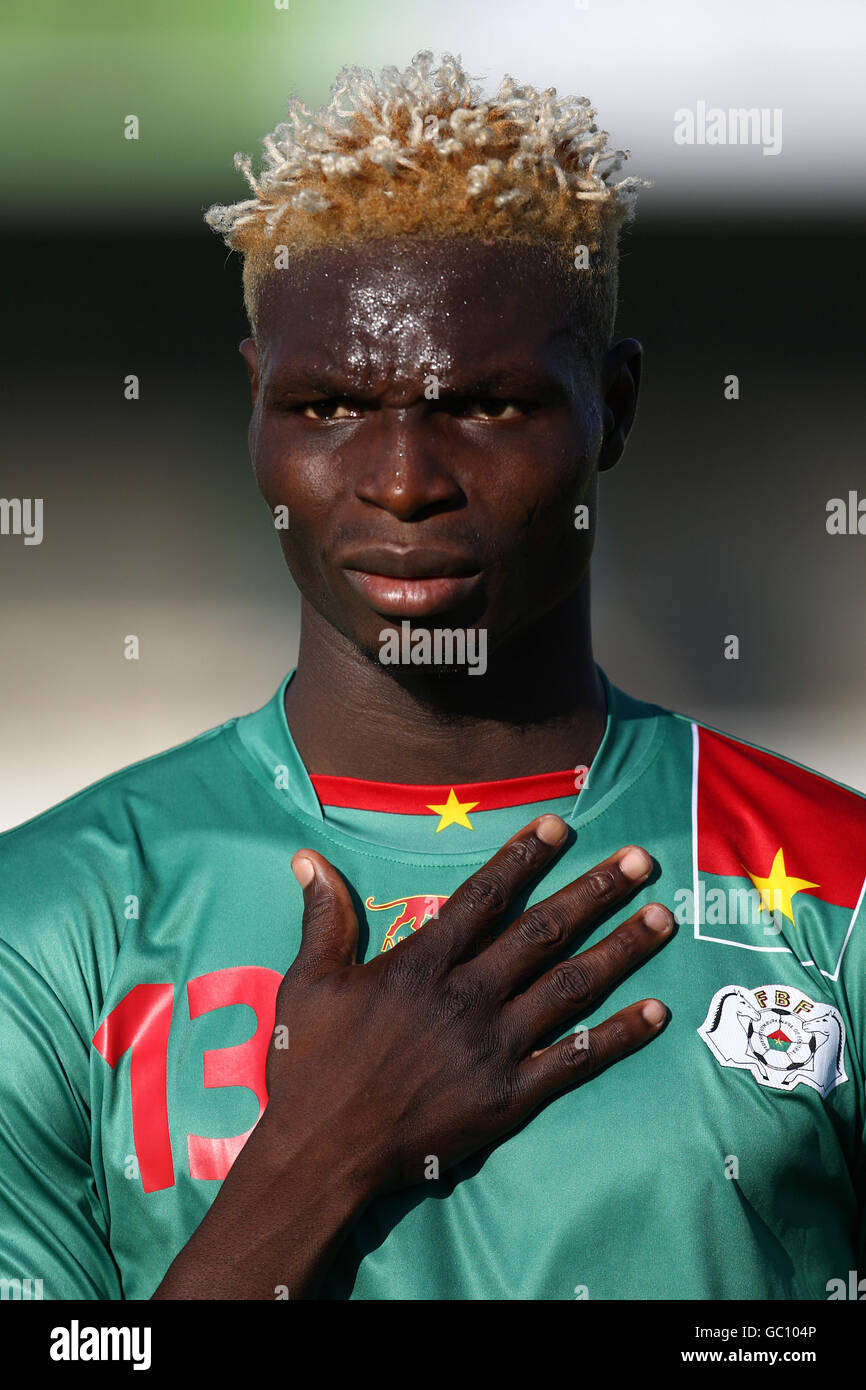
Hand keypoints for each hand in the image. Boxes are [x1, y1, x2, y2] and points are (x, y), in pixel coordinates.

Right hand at [263, 814, 671, 1196]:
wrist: (321, 1152)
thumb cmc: (309, 1065)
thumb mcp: (308, 982)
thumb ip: (323, 919)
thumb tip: (307, 859)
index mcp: (422, 963)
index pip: (485, 896)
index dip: (524, 857)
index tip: (559, 826)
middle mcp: (468, 995)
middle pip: (544, 931)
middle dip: (596, 890)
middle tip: (642, 860)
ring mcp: (494, 1046)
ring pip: (571, 986)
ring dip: (621, 949)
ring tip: (663, 917)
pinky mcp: (510, 1095)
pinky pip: (575, 1060)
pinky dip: (620, 1036)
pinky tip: (656, 1012)